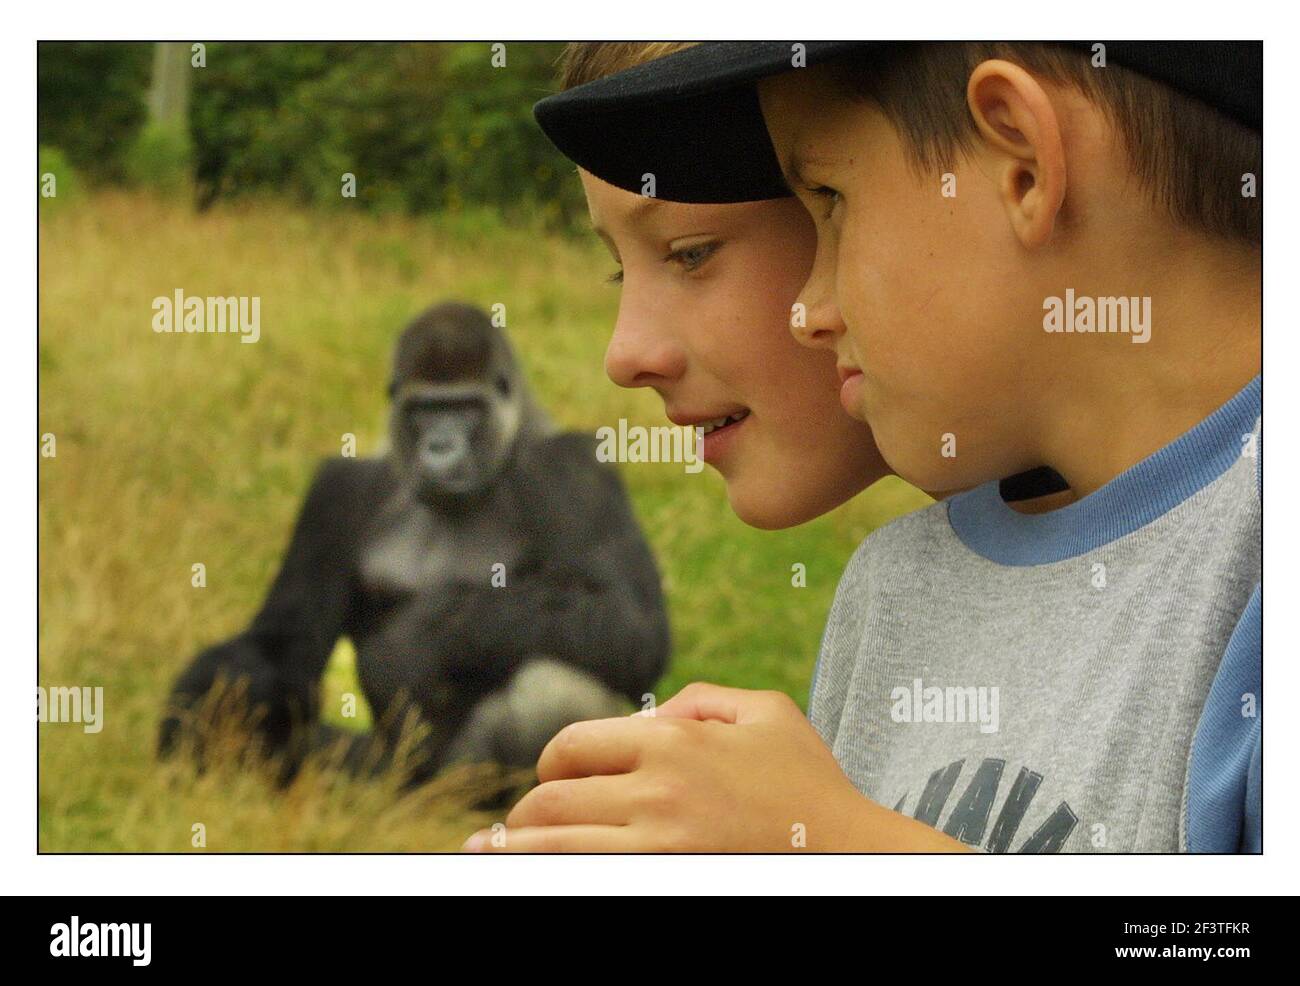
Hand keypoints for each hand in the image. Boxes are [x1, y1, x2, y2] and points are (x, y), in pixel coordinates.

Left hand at [461, 682, 965, 851]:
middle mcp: (658, 792)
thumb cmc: (810, 785)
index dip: (551, 763)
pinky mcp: (667, 883)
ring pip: (553, 848)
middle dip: (524, 815)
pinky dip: (548, 876)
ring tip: (491, 856)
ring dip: (513, 852)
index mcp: (674, 741)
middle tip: (516, 828)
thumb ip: (702, 699)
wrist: (852, 854)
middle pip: (550, 802)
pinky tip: (527, 876)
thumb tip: (655, 711)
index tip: (553, 779)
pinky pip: (585, 880)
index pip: (574, 747)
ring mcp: (660, 846)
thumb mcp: (767, 713)